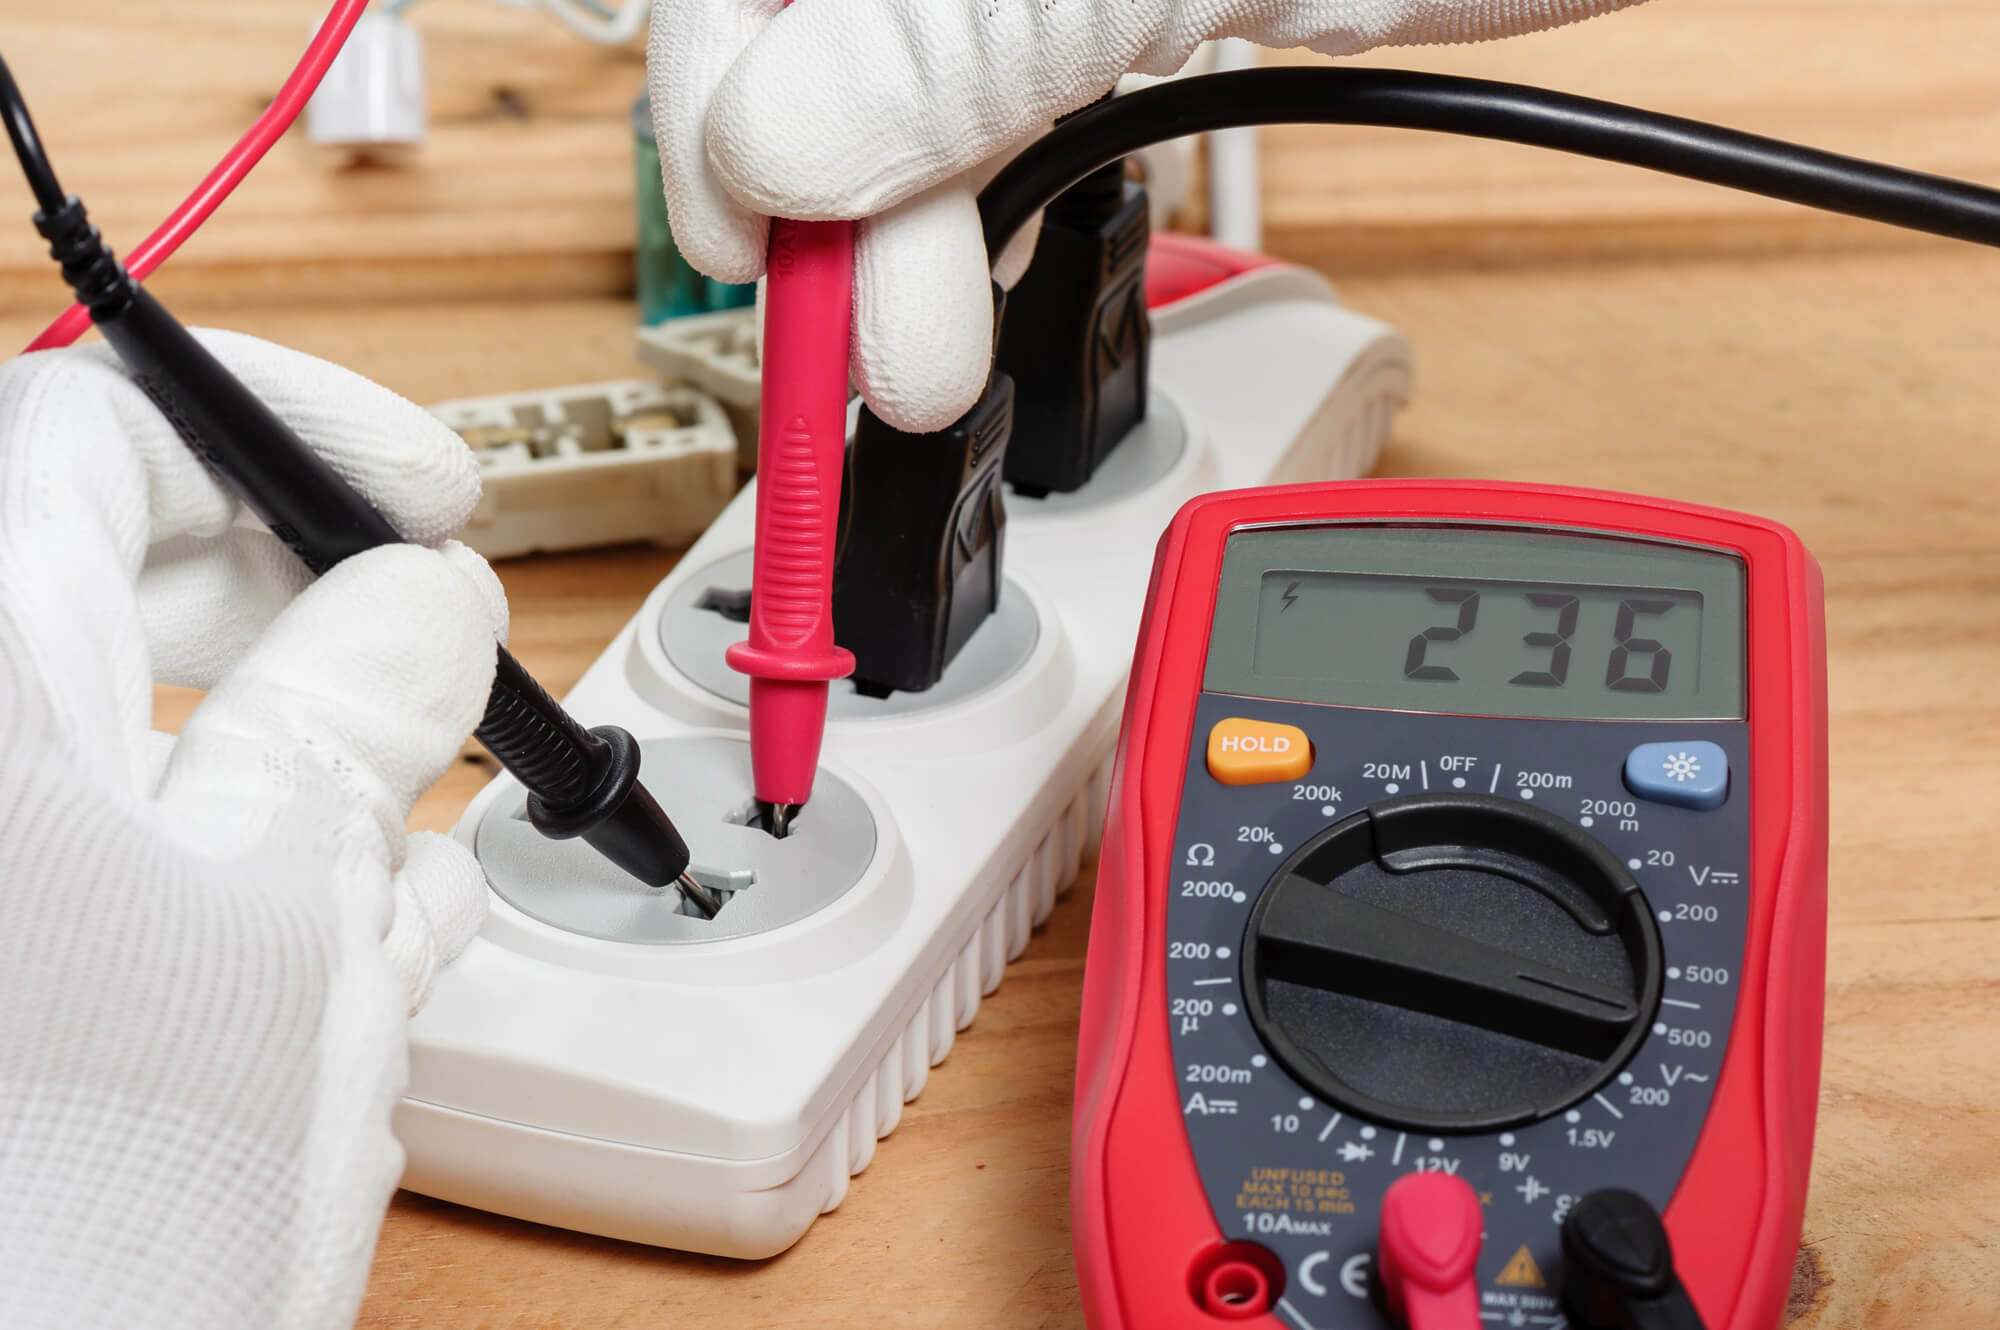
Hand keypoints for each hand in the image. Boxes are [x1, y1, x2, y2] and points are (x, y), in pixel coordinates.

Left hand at [0, 332, 505, 1328]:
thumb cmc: (78, 1217)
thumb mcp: (286, 926)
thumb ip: (358, 719)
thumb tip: (423, 599)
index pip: (99, 433)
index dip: (289, 432)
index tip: (427, 489)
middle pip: (96, 569)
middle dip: (293, 591)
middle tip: (428, 631)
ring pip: (124, 735)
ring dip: (295, 751)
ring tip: (427, 821)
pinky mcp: (15, 988)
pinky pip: (114, 868)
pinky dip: (241, 866)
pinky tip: (364, 931)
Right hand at [651, 0, 1641, 432]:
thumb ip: (953, 41)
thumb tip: (770, 154)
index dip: (712, 119)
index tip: (740, 266)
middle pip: (816, 43)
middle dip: (825, 208)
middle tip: (865, 362)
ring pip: (909, 92)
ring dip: (904, 231)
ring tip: (923, 359)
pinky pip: (1009, 105)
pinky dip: (987, 198)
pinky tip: (973, 266)